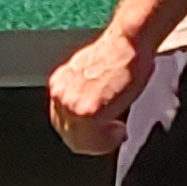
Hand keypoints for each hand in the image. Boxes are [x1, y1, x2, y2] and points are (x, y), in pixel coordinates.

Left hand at [46, 25, 152, 155]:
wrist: (127, 43)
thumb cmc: (120, 54)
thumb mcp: (93, 75)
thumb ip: (87, 95)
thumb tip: (96, 115)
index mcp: (59, 85)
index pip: (62, 121)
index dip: (83, 131)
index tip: (100, 132)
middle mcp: (60, 95)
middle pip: (68, 135)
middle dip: (92, 141)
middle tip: (111, 137)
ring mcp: (70, 106)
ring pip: (80, 142)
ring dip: (101, 142)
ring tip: (118, 132)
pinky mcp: (86, 113)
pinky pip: (94, 142)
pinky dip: (108, 142)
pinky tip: (120, 130)